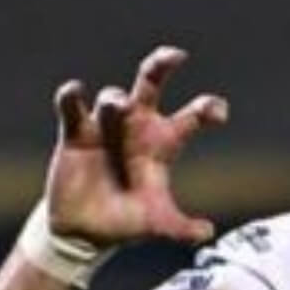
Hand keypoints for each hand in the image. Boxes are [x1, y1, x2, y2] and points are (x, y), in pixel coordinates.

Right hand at [46, 46, 229, 245]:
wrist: (84, 232)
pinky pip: (71, 106)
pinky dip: (71, 96)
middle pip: (151, 83)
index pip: (191, 117)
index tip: (218, 112)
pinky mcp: (76, 133)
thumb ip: (180, 227)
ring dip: (115, 99)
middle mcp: (136, 126)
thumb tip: (206, 234)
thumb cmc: (126, 221)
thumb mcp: (155, 223)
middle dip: (162, 65)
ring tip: (117, 106)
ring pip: (113, 97)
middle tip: (175, 56)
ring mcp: (106, 126)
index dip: (206, 109)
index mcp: (162, 143)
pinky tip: (74, 91)